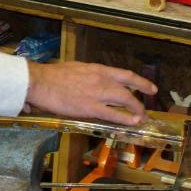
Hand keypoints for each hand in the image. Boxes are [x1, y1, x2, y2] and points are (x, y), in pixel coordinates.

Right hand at [24, 61, 156, 125]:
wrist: (40, 82)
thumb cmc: (53, 76)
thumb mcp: (76, 68)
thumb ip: (88, 75)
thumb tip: (93, 82)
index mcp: (97, 69)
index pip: (125, 75)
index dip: (140, 82)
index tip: (150, 88)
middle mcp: (101, 79)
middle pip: (128, 88)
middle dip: (140, 99)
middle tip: (146, 107)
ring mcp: (97, 93)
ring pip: (125, 100)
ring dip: (136, 109)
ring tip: (141, 117)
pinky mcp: (90, 107)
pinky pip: (113, 113)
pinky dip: (125, 118)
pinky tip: (132, 122)